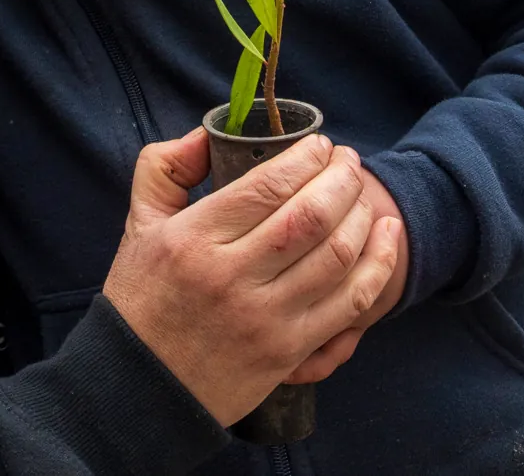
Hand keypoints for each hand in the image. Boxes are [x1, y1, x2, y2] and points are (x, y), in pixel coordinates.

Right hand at [103, 130, 401, 427]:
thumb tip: (206, 135)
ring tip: (361, 192)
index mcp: (193, 240)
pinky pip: (350, 304)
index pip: (267, 187)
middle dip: (341, 178)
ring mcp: (264, 318)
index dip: (306, 159)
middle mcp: (231, 277)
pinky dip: (378, 265)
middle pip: (311, 216)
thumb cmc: (142, 300)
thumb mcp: (138, 224)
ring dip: (360, 214)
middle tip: (348, 159)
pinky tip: (386, 235)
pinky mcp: (288, 351)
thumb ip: (165, 168)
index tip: (319, 145)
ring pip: (336, 255)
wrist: (141, 388)